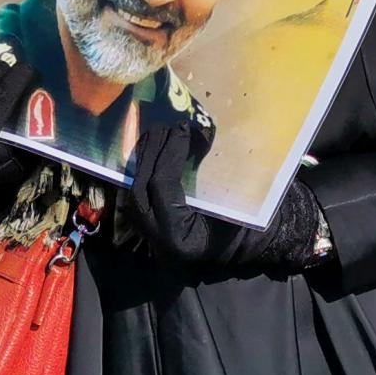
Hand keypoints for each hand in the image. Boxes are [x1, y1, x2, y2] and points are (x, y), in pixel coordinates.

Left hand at [124, 121, 322, 275]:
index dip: (171, 154)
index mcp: (179, 238)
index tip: (184, 129)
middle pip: (142, 187)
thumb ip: (217, 176)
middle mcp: (157, 238)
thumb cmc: (242, 226)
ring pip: (133, 188)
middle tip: (168, 127)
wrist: (233, 248)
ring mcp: (147, 232)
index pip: (164, 188)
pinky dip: (144, 167)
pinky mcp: (145, 223)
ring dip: (145, 157)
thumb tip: (203, 134)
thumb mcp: (235, 204)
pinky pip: (136, 191)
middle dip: (152, 152)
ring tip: (160, 132)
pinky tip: (154, 147)